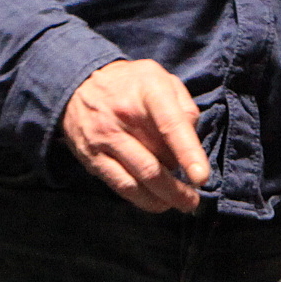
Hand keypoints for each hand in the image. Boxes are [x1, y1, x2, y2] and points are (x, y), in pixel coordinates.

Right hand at [61, 60, 210, 213]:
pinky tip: (156, 202)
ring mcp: (104, 138)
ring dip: (162, 197)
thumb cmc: (132, 85)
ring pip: (137, 179)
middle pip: (154, 163)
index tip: (201, 177)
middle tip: (193, 201)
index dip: (188, 153)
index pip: (171, 125)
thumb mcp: (162, 78)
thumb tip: (192, 138)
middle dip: (178, 189)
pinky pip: (119, 185)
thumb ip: (184, 105)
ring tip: (180, 203)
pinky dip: (141, 199)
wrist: (79, 85)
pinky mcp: (91, 157)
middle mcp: (123, 115)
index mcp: (148, 91)